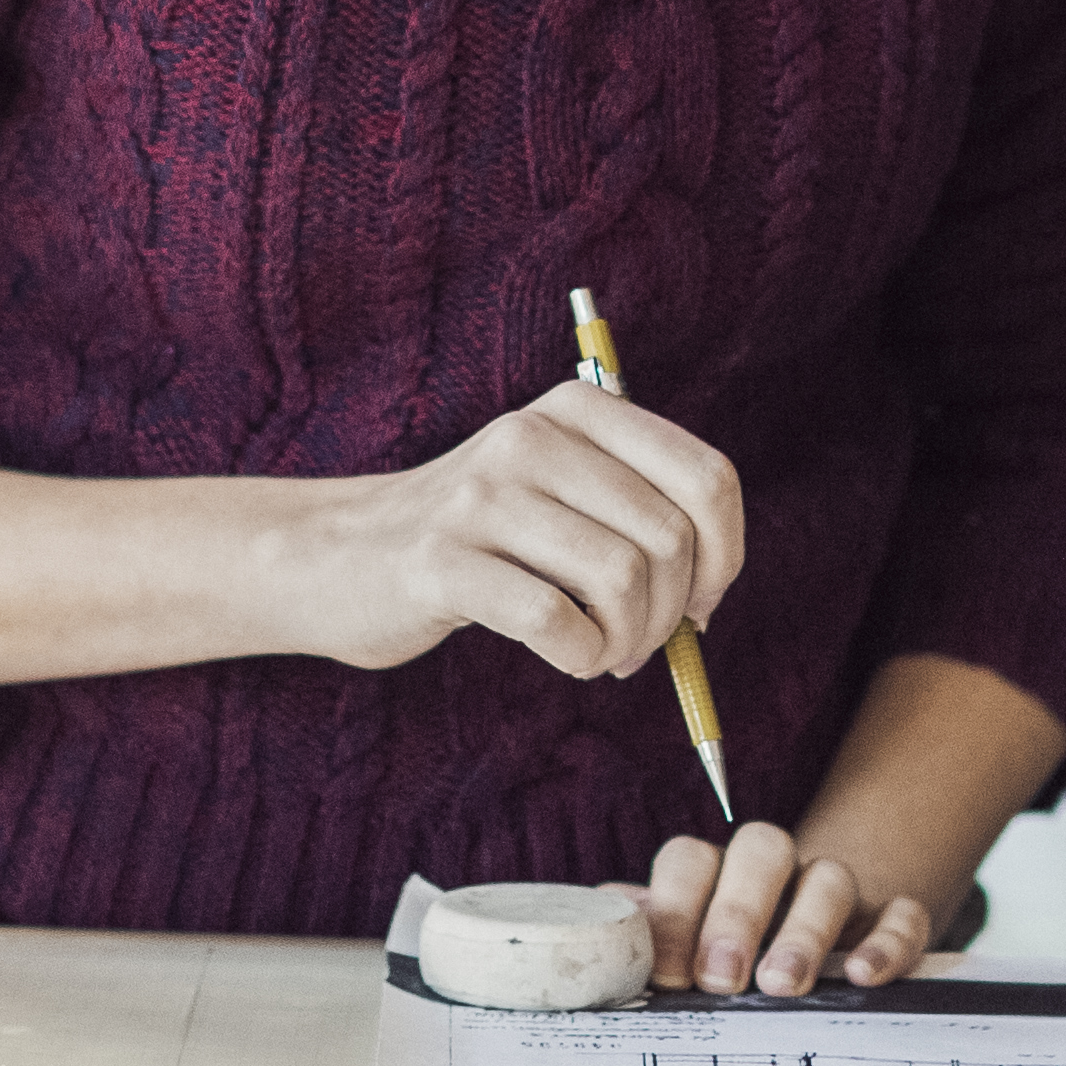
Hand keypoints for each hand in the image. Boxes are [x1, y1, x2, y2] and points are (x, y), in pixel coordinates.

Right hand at [260, 380, 745, 681]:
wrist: (340, 556)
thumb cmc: (478, 541)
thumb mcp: (561, 494)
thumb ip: (638, 516)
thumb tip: (712, 592)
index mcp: (579, 409)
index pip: (706, 478)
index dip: (724, 556)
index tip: (701, 603)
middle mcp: (534, 435)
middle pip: (669, 536)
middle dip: (673, 613)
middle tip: (639, 645)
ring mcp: (483, 494)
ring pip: (621, 577)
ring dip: (628, 640)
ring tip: (602, 653)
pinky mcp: (441, 559)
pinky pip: (554, 619)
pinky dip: (580, 655)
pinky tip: (567, 656)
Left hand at [639, 822, 933, 996]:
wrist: (810, 958)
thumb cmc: (723, 968)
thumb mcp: (681, 958)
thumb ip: (642, 948)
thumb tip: (589, 949)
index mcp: (712, 872)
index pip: (689, 861)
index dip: (675, 911)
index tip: (669, 975)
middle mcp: (772, 871)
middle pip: (761, 852)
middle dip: (737, 913)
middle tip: (720, 979)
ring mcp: (833, 891)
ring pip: (828, 878)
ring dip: (805, 930)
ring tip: (781, 987)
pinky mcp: (889, 918)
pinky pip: (901, 912)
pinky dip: (887, 939)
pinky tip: (865, 976)